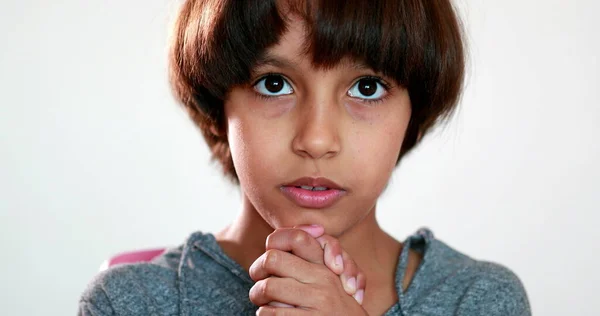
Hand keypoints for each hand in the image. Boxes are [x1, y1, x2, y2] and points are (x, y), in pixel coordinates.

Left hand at [249, 225, 366, 314]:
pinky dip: (264, 315)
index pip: (297, 236)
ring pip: (268, 287)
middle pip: (272, 259)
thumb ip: (310, 259)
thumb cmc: (334, 310)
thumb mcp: (329, 281)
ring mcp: (317, 301)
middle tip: (257, 281)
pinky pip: (271, 313)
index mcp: (326, 265)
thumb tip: (283, 237)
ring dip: (258, 297)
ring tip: (261, 303)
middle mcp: (323, 279)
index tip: (268, 261)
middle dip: (257, 270)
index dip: (275, 243)